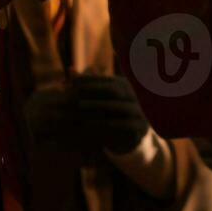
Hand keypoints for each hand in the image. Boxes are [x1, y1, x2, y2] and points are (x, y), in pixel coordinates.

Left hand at [25, 74, 151, 156]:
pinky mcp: (141, 127)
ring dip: (99, 105)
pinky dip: (111, 123)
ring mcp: (139, 111)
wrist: (126, 140)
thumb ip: (86, 86)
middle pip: (114, 89)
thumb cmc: (107, 116)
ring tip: (80, 106)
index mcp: (125, 87)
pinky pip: (127, 124)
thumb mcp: (96, 101)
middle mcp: (133, 96)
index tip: (72, 81)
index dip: (90, 79)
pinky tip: (93, 123)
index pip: (107, 79)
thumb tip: (70, 70)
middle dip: (94, 89)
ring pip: (120, 106)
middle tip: (75, 91)